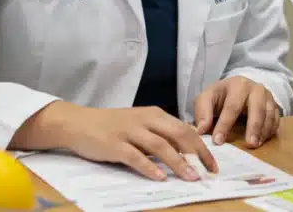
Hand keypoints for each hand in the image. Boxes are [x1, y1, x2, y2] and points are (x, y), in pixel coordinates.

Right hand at [18, 101, 217, 181]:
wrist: (79, 123)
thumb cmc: (113, 126)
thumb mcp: (141, 124)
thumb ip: (161, 134)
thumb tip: (186, 150)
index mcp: (155, 114)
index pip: (186, 129)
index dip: (202, 147)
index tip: (213, 163)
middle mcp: (146, 120)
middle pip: (179, 135)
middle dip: (197, 154)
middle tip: (208, 171)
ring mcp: (130, 131)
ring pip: (161, 146)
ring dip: (178, 163)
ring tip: (191, 177)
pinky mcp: (115, 144)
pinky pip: (136, 157)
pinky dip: (149, 168)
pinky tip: (160, 178)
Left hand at [193, 76, 279, 147]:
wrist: (236, 90)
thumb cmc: (220, 97)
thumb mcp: (206, 99)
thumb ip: (202, 112)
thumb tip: (201, 130)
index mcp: (237, 84)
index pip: (232, 106)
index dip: (225, 124)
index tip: (218, 141)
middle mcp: (256, 88)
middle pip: (257, 107)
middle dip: (254, 126)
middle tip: (250, 144)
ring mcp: (268, 96)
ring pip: (270, 113)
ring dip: (264, 130)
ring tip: (255, 144)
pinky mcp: (274, 106)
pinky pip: (277, 118)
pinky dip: (271, 130)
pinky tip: (262, 140)